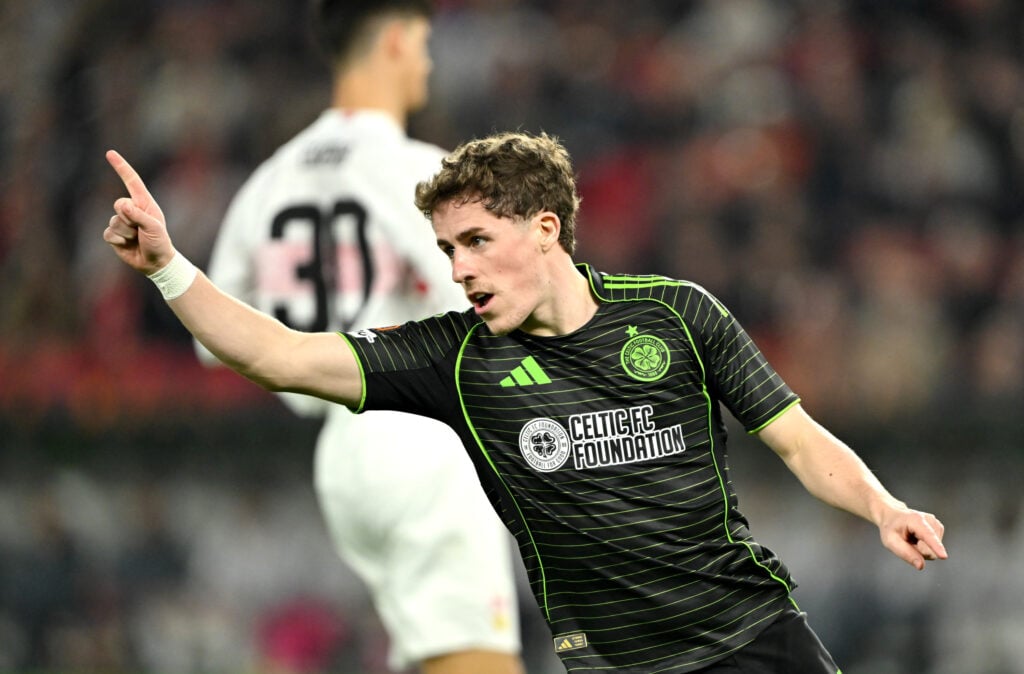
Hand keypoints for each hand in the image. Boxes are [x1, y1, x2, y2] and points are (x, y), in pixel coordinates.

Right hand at [103, 150, 174, 274]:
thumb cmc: (159, 243)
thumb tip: (121, 205)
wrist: (155, 263)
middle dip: (129, 218)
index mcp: (144, 203)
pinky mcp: (114, 235)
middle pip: (119, 204)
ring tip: (137, 239)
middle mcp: (132, 210)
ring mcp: (122, 222)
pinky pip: (108, 233)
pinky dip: (117, 240)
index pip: (131, 181)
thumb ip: (138, 215)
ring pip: (113, 221)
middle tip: (141, 230)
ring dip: (125, 232)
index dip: (121, 167)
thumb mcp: (153, 227)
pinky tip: (127, 245)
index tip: (110, 153)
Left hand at [879, 507, 946, 569]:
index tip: (944, 556)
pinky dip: (925, 548)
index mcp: (916, 520)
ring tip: (912, 539)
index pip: (928, 536)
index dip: (936, 546)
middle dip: (918, 551)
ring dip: (921, 550)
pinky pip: (935, 550)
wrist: (893, 516)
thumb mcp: (890, 541)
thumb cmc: (891, 528)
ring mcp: (936, 525)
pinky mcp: (939, 529)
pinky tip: (918, 539)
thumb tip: (921, 566)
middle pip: (930, 550)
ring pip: (933, 552)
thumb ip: (905, 553)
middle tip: (907, 541)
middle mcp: (930, 520)